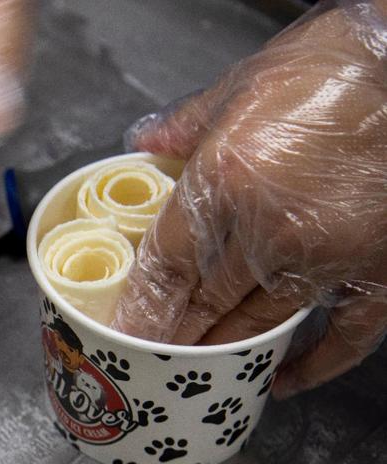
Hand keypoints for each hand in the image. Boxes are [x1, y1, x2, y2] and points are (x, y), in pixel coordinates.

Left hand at [113, 1, 386, 397]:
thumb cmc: (341, 65)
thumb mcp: (247, 80)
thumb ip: (189, 120)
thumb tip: (148, 143)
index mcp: (227, 181)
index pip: (166, 263)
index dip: (140, 307)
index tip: (121, 336)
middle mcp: (272, 230)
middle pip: (205, 301)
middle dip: (172, 334)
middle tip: (146, 358)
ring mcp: (330, 257)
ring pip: (260, 323)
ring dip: (224, 348)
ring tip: (195, 367)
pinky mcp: (381, 272)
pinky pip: (343, 337)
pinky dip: (313, 364)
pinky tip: (283, 379)